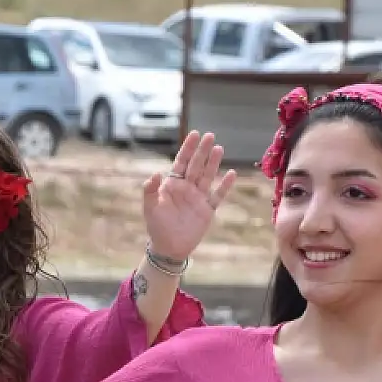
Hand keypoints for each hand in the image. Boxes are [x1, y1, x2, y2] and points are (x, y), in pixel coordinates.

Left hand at [143, 130, 236, 262]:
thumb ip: (150, 190)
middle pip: (196, 166)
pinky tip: (231, 174)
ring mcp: (198, 198)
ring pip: (207, 177)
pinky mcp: (207, 210)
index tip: (194, 134)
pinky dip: (225, 186)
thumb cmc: (156, 226)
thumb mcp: (150, 207)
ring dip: (213, 163)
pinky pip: (218, 196)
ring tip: (219, 148)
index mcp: (172, 185)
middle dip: (202, 151)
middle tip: (209, 135)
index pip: (181, 162)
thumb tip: (156, 173)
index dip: (187, 148)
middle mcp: (187, 188)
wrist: (168, 247)